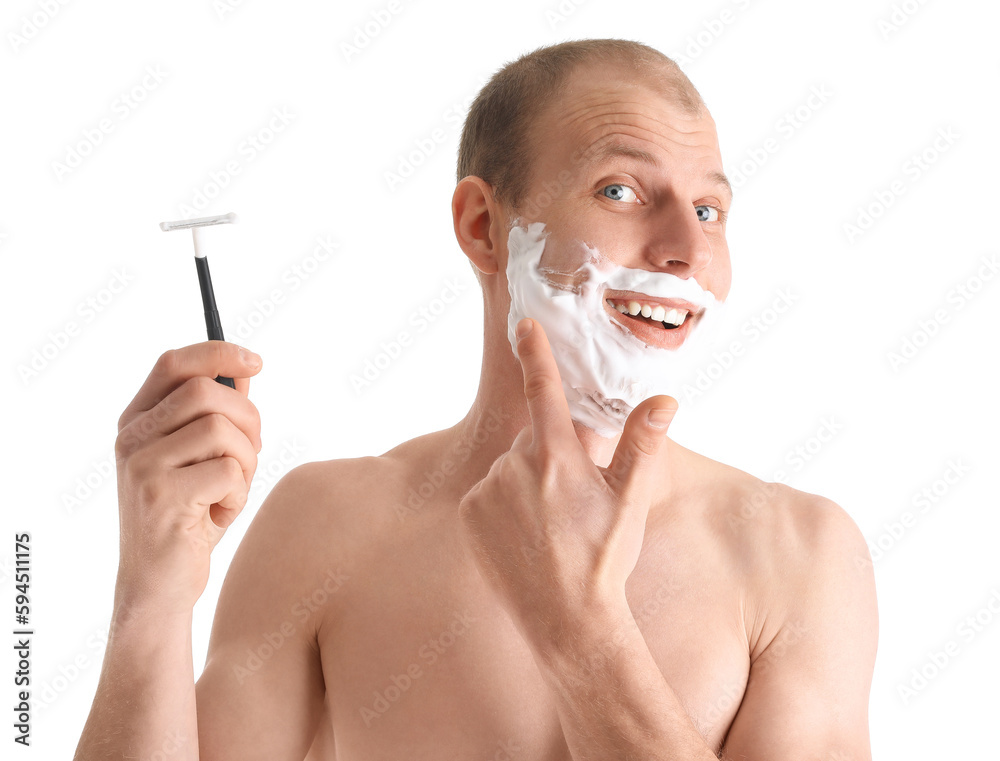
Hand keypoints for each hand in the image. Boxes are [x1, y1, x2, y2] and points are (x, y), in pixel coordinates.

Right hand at [114, 341, 262, 615]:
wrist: (158, 587)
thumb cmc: (188, 518)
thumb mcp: (201, 459)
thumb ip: (217, 414)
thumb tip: (244, 370)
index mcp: (137, 421)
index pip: (174, 363)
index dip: (218, 353)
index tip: (256, 362)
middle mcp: (131, 438)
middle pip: (207, 392)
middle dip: (248, 419)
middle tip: (252, 452)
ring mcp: (142, 466)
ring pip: (221, 429)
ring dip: (246, 460)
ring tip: (232, 488)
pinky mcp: (161, 497)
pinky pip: (228, 471)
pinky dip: (238, 493)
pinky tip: (219, 513)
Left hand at [457, 318, 677, 649]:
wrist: (567, 621)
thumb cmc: (604, 558)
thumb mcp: (629, 502)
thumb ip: (643, 446)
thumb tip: (664, 400)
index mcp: (556, 457)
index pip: (544, 390)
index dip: (535, 352)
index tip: (524, 324)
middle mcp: (514, 467)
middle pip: (533, 438)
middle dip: (552, 454)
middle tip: (574, 498)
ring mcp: (487, 492)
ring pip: (510, 466)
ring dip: (528, 481)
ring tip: (551, 524)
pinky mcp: (469, 515)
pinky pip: (488, 493)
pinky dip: (503, 503)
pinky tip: (525, 534)